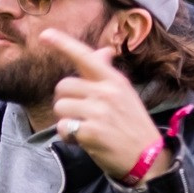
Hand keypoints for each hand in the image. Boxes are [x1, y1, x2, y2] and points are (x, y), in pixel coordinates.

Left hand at [41, 28, 167, 181]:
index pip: (84, 57)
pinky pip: (63, 128)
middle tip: (81, 113)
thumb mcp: (125, 93)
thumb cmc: (132, 124)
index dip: (63, 44)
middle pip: (63, 86)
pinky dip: (68, 136)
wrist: (148, 158)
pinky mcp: (91, 133)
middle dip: (65, 100)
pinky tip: (84, 140)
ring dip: (66, 119)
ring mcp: (98, 112)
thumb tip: (102, 51)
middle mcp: (106, 92)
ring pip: (60, 107)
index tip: (45, 35)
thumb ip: (106, 74)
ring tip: (85, 127)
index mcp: (114, 80)